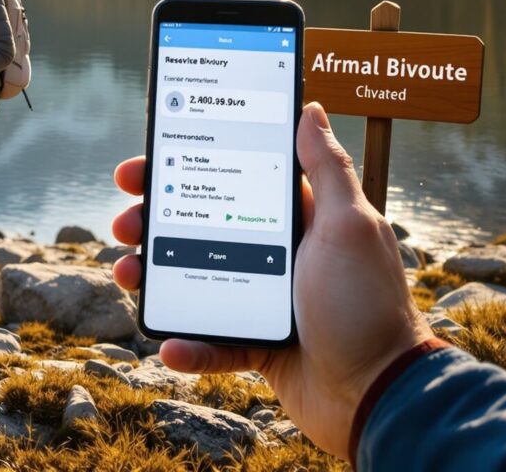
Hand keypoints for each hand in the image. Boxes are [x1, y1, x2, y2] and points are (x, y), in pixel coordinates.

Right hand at [108, 103, 430, 458]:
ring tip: (128, 276)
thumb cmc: (369, 305)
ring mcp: (264, 300)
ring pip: (193, 280)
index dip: (182, 168)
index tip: (141, 168)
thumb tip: (311, 109)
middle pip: (199, 227)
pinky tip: (169, 344)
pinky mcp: (258, 344)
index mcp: (297, 220)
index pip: (228, 180)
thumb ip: (327, 169)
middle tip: (124, 223)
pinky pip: (211, 340)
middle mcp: (277, 254)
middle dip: (154, 222)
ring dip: (154, 277)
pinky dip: (188, 344)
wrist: (381, 396)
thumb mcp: (351, 227)